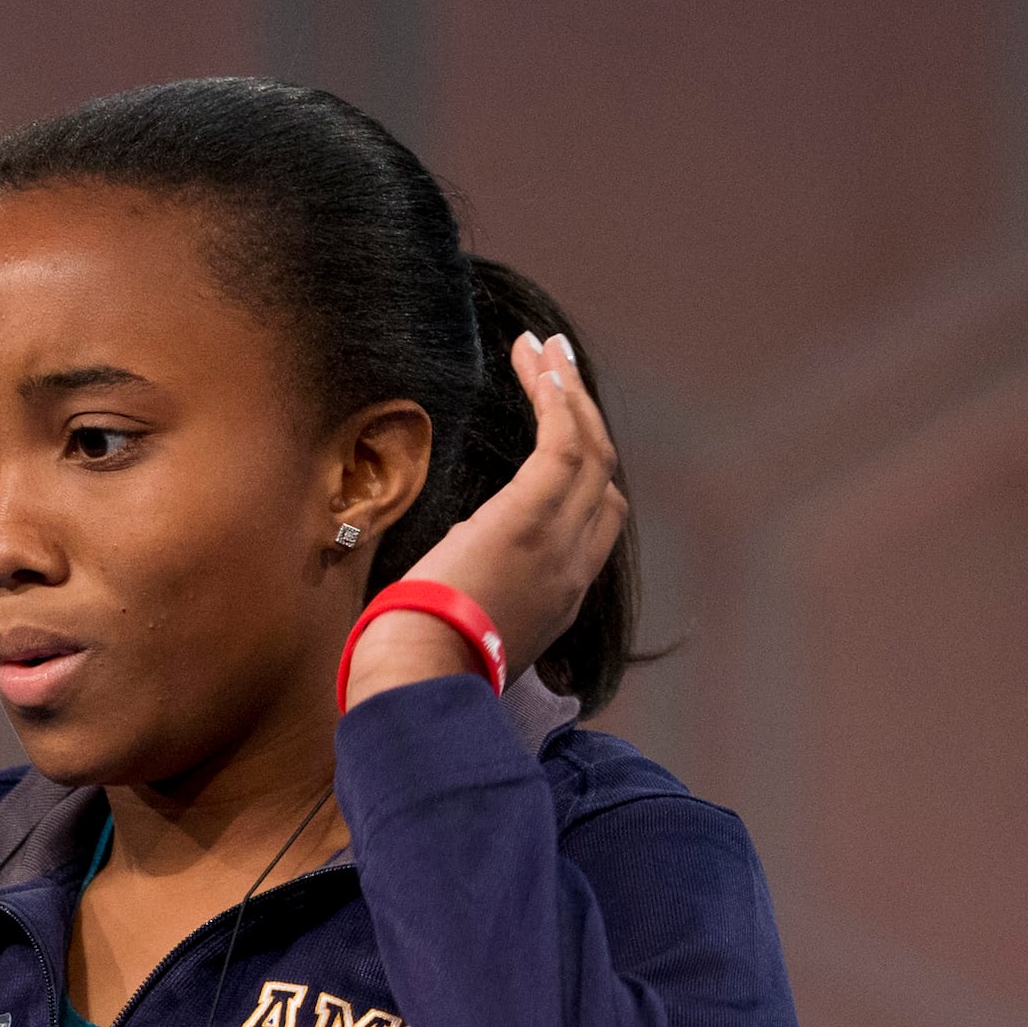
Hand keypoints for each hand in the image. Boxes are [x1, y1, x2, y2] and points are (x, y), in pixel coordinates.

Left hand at [344, 333, 625, 707]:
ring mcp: (560, 540)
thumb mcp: (471, 626)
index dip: (589, 471)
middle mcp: (576, 566)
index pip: (599, 520)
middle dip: (584, 417)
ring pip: (588, 448)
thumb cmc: (427, 661)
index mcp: (562, 596)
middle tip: (559, 370)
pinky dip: (556, 400)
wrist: (424, 677)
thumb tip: (462, 560)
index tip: (564, 431)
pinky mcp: (531, 516)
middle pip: (603, 474)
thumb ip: (482, 589)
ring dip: (567, 393)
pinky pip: (563, 443)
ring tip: (545, 350)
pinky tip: (542, 367)